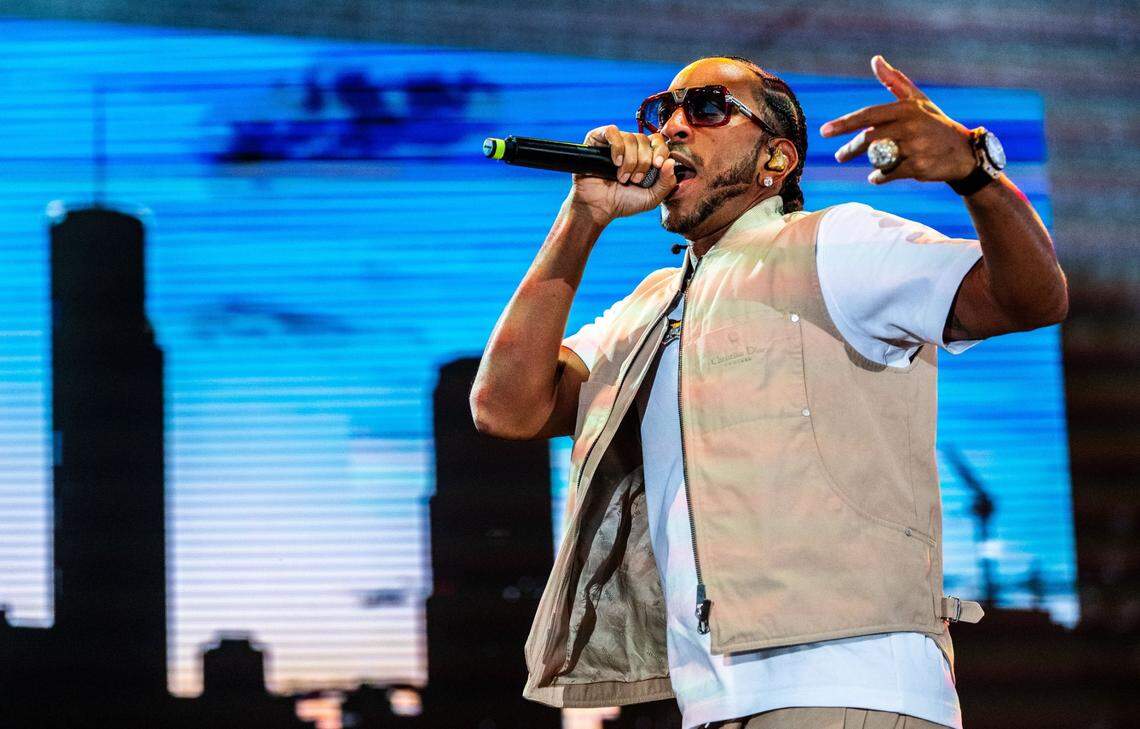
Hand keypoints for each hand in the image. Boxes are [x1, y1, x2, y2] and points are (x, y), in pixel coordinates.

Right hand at [566, 124, 676, 225]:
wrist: (600, 208)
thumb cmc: (624, 202)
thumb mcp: (652, 198)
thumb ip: (667, 182)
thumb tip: (671, 161)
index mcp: (645, 155)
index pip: (658, 141)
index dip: (660, 151)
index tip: (657, 165)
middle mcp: (630, 146)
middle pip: (644, 139)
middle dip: (643, 162)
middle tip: (635, 179)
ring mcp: (614, 142)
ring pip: (630, 138)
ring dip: (629, 161)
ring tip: (622, 177)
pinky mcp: (598, 140)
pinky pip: (611, 132)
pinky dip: (617, 147)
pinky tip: (616, 162)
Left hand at [820, 55, 976, 184]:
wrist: (963, 153)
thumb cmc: (935, 124)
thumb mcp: (918, 100)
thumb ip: (894, 81)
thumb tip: (876, 60)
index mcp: (906, 108)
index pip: (869, 115)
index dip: (845, 123)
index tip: (825, 131)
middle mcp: (910, 126)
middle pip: (869, 138)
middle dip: (851, 148)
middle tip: (840, 156)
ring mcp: (915, 147)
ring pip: (878, 157)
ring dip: (872, 163)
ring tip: (872, 166)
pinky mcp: (919, 166)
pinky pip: (889, 173)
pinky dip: (880, 177)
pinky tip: (876, 177)